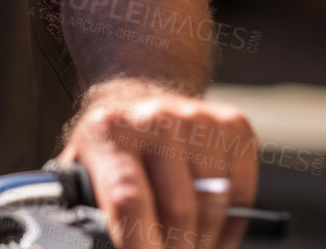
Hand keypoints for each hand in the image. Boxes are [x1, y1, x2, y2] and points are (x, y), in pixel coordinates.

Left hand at [57, 79, 258, 248]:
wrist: (140, 93)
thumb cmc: (113, 142)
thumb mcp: (83, 165)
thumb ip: (88, 203)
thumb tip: (92, 239)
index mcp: (110, 134)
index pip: (129, 199)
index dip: (141, 242)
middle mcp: (155, 120)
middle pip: (178, 209)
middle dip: (178, 246)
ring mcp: (198, 120)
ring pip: (214, 205)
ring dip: (205, 238)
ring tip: (191, 243)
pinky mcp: (233, 125)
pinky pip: (242, 192)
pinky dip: (232, 222)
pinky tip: (214, 229)